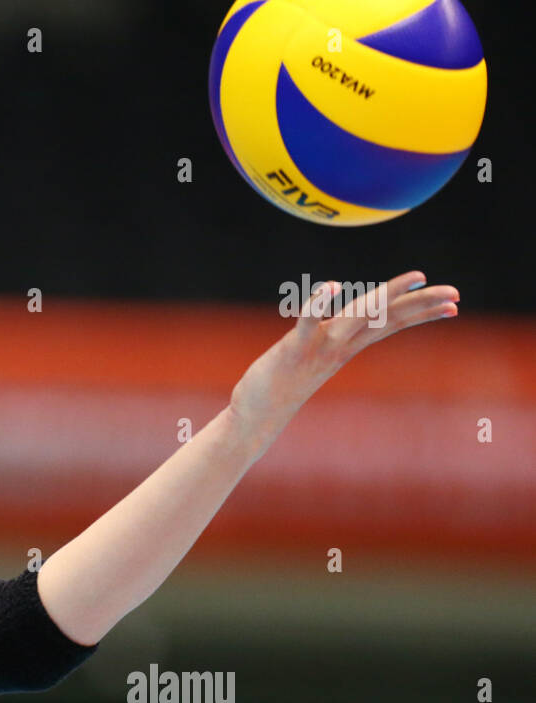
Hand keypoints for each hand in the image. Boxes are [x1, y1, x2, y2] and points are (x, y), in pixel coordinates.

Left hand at [228, 271, 459, 451]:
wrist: (256, 417)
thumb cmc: (284, 383)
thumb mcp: (316, 358)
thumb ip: (331, 341)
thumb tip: (350, 328)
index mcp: (347, 344)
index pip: (392, 322)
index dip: (422, 311)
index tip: (455, 303)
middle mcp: (339, 345)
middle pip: (386, 317)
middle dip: (421, 303)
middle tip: (456, 293)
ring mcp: (319, 347)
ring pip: (358, 316)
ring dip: (387, 296)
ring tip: (416, 277)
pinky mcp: (293, 349)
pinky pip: (308, 322)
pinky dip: (318, 304)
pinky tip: (330, 285)